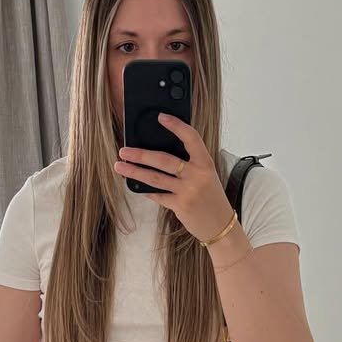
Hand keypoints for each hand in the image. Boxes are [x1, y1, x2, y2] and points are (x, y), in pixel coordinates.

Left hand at [114, 113, 233, 243]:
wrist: (220, 225)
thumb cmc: (212, 197)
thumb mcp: (206, 175)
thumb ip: (190, 163)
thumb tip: (162, 150)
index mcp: (205, 163)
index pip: (191, 138)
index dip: (176, 126)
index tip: (161, 117)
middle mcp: (197, 175)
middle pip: (164, 160)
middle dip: (141, 154)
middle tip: (124, 151)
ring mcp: (188, 191)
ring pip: (156, 178)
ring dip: (135, 171)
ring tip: (120, 166)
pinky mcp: (180, 206)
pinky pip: (158, 195)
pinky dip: (146, 190)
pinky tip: (136, 186)